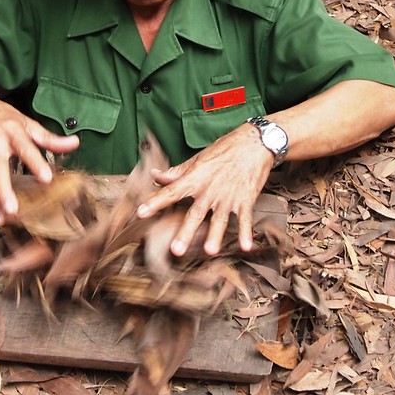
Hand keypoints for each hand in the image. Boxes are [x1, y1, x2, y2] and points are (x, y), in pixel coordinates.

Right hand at [0, 91, 78, 224]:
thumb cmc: (4, 118)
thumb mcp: (28, 123)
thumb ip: (50, 138)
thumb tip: (74, 143)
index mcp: (11, 132)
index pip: (25, 148)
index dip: (36, 163)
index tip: (46, 178)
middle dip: (3, 190)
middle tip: (12, 210)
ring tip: (0, 219)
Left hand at [136, 122, 271, 256]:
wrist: (254, 143)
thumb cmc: (224, 150)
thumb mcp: (199, 159)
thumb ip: (177, 172)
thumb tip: (155, 176)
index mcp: (195, 178)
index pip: (171, 192)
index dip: (155, 202)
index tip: (141, 213)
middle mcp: (210, 189)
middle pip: (195, 213)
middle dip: (185, 232)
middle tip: (176, 250)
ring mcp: (228, 196)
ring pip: (219, 219)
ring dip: (215, 235)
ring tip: (209, 251)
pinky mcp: (246, 199)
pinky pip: (245, 218)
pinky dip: (246, 232)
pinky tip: (246, 247)